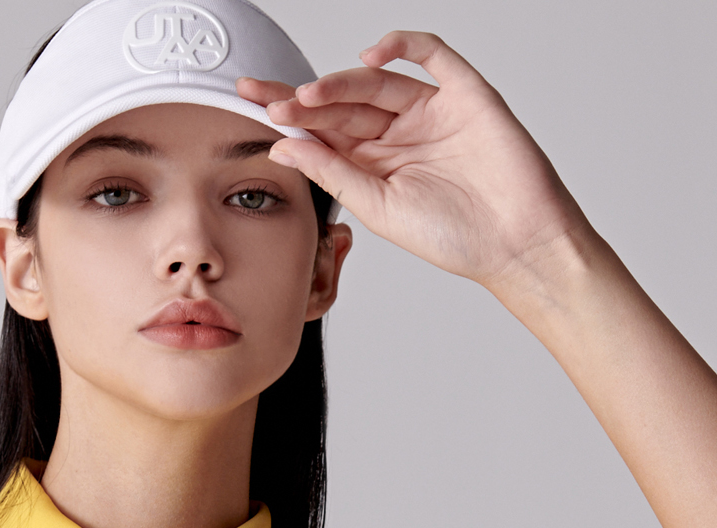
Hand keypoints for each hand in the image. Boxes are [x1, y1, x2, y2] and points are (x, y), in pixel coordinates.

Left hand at [238, 32, 593, 291]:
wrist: (514, 242)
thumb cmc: (454, 237)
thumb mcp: (379, 209)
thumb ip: (333, 174)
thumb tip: (283, 148)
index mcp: (375, 166)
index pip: (324, 133)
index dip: (289, 118)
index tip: (252, 107)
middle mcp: (398, 135)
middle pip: (343, 104)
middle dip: (304, 99)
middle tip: (267, 99)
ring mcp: (430, 111)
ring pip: (377, 82)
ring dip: (340, 82)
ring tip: (308, 94)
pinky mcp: (464, 93)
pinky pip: (432, 54)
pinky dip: (402, 45)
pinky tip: (370, 56)